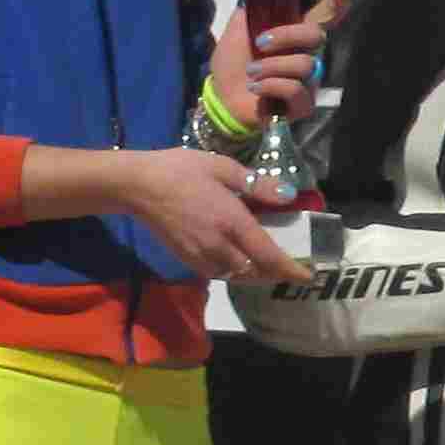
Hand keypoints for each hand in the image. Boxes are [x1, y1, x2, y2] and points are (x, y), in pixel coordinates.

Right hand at [118, 147, 306, 283]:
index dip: (290, 269)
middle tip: (290, 267)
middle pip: (255, 273)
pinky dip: (233, 273)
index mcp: (232, 222)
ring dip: (255, 275)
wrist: (136, 185)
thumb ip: (258, 185)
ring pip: (236, 277)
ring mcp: (200, 255)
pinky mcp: (185, 258)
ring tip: (268, 265)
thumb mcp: (224, 168)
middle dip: (275, 274)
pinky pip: (217, 274)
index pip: (269, 256)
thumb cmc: (181, 170)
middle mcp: (219, 245)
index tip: (308, 276)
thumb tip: (288, 195)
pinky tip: (238, 260)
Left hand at [213, 0, 342, 124]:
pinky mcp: (303, 105)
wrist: (222, 98)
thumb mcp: (237, 32)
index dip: (335, 5)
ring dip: (270, 67)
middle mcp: (307, 56)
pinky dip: (271, 86)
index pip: (322, 18)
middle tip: (259, 44)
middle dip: (286, 36)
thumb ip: (252, 14)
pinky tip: (257, 88)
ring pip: (304, 64)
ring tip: (252, 73)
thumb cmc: (232, 65)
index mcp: (294, 36)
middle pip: (317, 36)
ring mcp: (308, 82)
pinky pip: (295, 89)